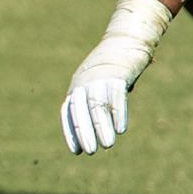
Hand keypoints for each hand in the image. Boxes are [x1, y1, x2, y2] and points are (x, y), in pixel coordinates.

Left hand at [60, 0, 170, 154]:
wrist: (124, 41)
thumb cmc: (111, 69)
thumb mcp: (98, 85)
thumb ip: (97, 105)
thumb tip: (102, 128)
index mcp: (76, 87)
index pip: (68, 111)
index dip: (71, 131)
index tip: (76, 151)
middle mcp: (84, 83)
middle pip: (81, 110)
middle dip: (84, 131)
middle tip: (89, 151)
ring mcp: (100, 78)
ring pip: (97, 105)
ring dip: (101, 126)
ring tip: (107, 145)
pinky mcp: (118, 75)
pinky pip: (116, 96)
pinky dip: (117, 113)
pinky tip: (121, 129)